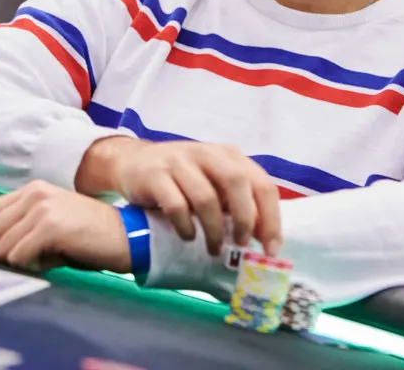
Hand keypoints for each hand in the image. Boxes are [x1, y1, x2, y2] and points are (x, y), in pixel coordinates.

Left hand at [0, 180, 130, 273]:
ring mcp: (41, 208)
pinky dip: (30, 267)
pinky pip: (17, 258)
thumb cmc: (87, 236)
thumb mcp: (47, 227)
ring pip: (0, 248)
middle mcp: (34, 193)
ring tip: (46, 256)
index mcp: (32, 189)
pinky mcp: (50, 226)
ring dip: (19, 262)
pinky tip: (52, 260)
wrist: (125, 236)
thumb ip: (14, 232)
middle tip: (33, 256)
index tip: (14, 248)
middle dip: (3, 253)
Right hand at [77, 137, 282, 257]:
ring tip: (214, 249)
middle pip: (237, 183)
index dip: (270, 218)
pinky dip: (186, 226)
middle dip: (245, 219)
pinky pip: (176, 205)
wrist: (132, 162)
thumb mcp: (213, 184)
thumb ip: (237, 203)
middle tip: (241, 245)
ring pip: (206, 197)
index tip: (270, 249)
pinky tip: (188, 237)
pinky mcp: (155, 174)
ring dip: (214, 230)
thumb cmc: (182, 180)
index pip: (261, 183)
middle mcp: (208, 154)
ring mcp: (180, 161)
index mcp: (229, 156)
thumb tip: (265, 239)